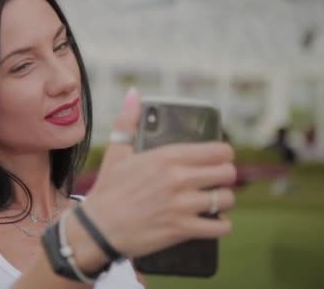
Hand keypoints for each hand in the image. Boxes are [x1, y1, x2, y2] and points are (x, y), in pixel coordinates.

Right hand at [82, 89, 235, 257]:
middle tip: (218, 179)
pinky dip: (221, 225)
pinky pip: (219, 227)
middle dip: (225, 176)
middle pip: (227, 173)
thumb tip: (134, 94)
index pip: (217, 150)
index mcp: (166, 157)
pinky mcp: (181, 229)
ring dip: (224, 201)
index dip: (224, 153)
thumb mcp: (116, 152)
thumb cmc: (107, 191)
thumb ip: (128, 121)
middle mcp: (178, 179)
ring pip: (226, 199)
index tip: (220, 158)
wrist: (97, 229)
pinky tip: (215, 222)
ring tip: (216, 201)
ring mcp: (181, 205)